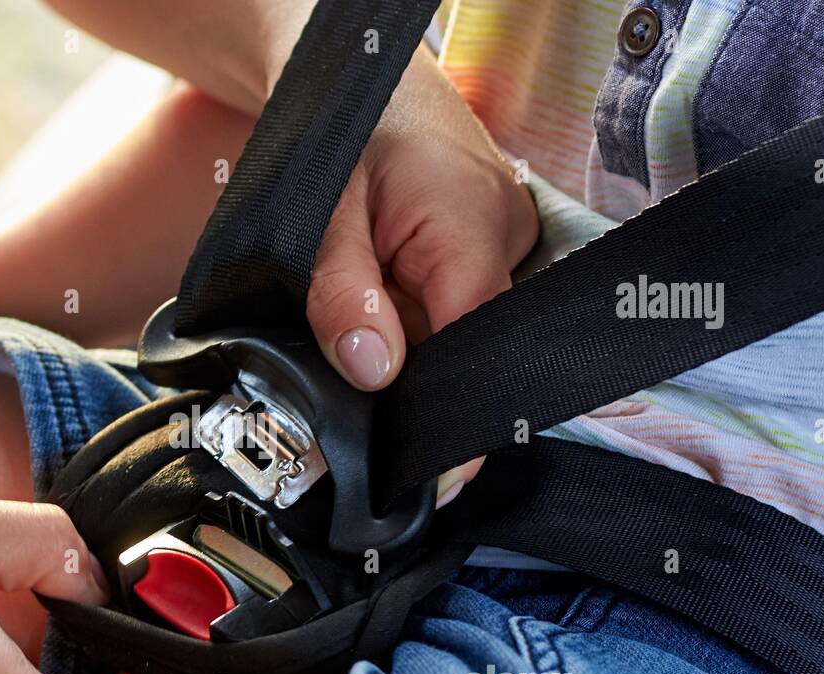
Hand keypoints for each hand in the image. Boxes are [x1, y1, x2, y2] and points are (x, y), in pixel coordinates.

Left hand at [307, 49, 538, 392]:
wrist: (358, 80)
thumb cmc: (338, 132)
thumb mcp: (318, 214)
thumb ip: (341, 292)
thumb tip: (373, 372)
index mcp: (471, 222)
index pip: (474, 342)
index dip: (439, 400)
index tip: (409, 442)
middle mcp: (505, 236)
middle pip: (467, 346)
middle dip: (412, 371)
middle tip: (357, 364)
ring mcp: (502, 243)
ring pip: (457, 331)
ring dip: (409, 341)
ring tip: (364, 311)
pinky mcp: (486, 251)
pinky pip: (453, 308)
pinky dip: (413, 319)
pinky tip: (383, 304)